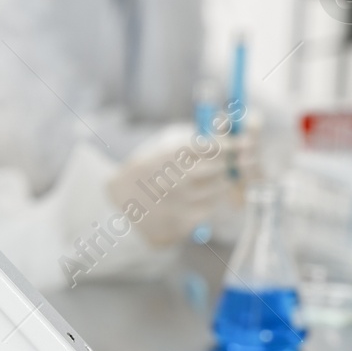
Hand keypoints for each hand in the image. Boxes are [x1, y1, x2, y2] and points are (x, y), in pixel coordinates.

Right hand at [107, 124, 255, 246]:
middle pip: (220, 166)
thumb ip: (189, 139)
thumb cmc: (144, 172)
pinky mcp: (185, 221)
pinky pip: (211, 207)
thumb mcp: (159, 147)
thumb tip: (224, 129)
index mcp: (169, 155)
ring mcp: (182, 201)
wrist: (119, 206)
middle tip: (226, 161)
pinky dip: (210, 200)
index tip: (232, 144)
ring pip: (220, 187)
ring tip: (211, 179)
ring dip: (220, 181)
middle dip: (227, 162)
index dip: (226, 143)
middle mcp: (177, 178)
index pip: (211, 145)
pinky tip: (200, 197)